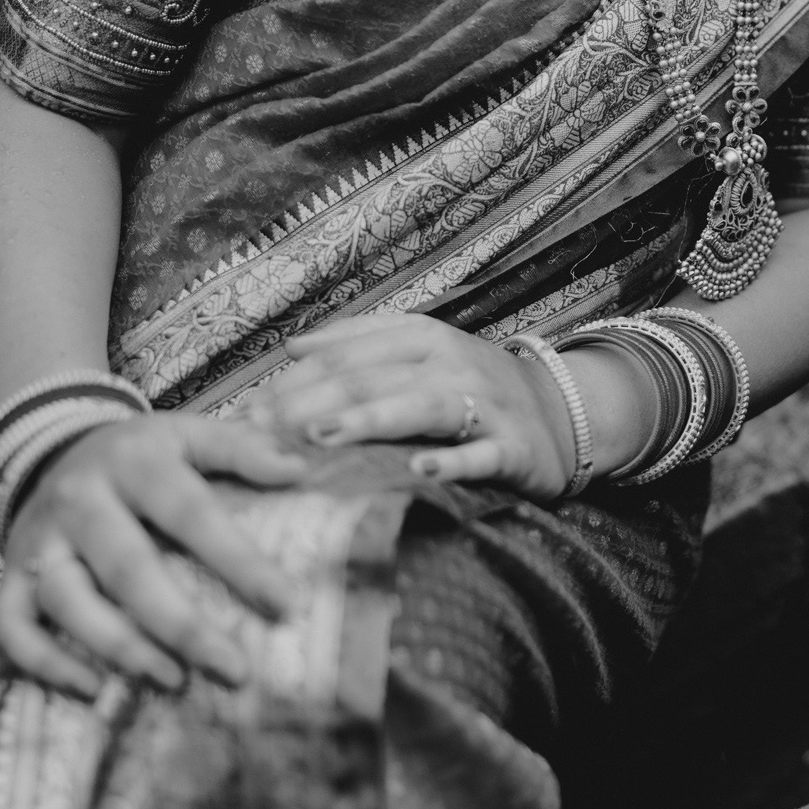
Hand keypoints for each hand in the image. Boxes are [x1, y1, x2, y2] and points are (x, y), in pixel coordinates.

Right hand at [0, 411, 311, 696]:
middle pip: (129, 568)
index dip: (238, 561)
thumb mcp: (189, 435)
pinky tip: (94, 690)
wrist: (52, 448)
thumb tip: (297, 471)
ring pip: (68, 601)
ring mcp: (39, 541)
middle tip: (234, 669)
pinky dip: (45, 663)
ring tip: (173, 681)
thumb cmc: (140, 456)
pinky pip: (11, 627)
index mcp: (134, 461)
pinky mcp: (9, 576)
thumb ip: (241, 449)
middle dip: (181, 624)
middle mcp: (80, 500)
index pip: (191, 513)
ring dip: (119, 647)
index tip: (286, 604)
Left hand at [258, 313, 577, 497]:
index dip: (291, 384)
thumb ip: (359, 344)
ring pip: (423, 406)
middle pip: (374, 379)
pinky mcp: (516, 448)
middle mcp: (452, 363)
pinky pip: (482, 454)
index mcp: (423, 337)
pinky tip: (420, 471)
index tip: (243, 416)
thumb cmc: (473, 386)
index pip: (345, 355)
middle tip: (262, 433)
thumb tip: (291, 348)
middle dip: (312, 403)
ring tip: (322, 436)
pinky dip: (453, 461)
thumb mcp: (421, 352)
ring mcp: (487, 404)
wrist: (564, 413)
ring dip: (371, 420)